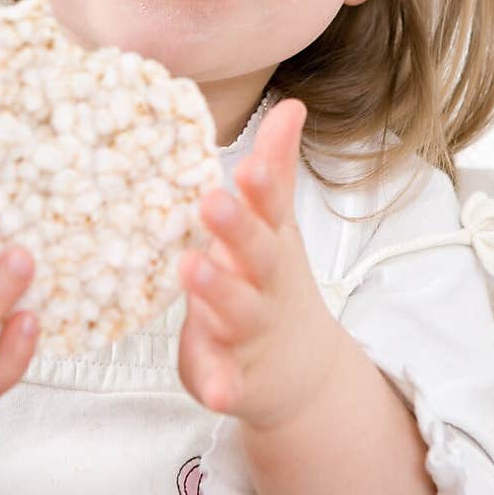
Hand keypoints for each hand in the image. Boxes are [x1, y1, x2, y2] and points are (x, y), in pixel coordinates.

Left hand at [177, 99, 342, 430]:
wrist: (302, 371)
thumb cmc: (273, 281)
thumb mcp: (278, 226)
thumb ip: (277, 170)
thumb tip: (291, 104)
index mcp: (269, 244)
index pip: (269, 209)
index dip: (261, 187)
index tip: (247, 164)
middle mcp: (265, 285)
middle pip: (256, 256)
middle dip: (236, 229)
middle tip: (210, 200)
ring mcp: (252, 334)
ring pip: (238, 313)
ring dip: (218, 293)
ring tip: (191, 269)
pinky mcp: (235, 376)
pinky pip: (227, 382)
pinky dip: (222, 385)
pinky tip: (214, 390)